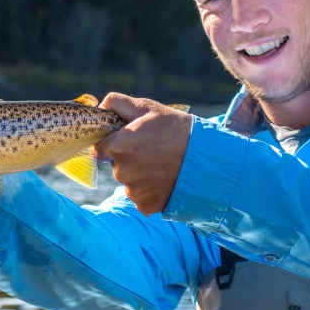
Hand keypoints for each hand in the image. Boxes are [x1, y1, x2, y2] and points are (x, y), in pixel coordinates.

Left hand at [94, 93, 192, 214]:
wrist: (208, 159)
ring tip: (161, 166)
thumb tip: (101, 106)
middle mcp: (122, 170)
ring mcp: (133, 190)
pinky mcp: (145, 205)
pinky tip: (164, 180)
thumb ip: (119, 103)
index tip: (132, 142)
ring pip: (128, 182)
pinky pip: (140, 197)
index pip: (100, 148)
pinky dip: (150, 191)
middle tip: (152, 152)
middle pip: (116, 166)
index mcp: (119, 145)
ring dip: (139, 176)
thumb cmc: (178, 130)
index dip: (115, 143)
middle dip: (129, 159)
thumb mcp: (149, 108)